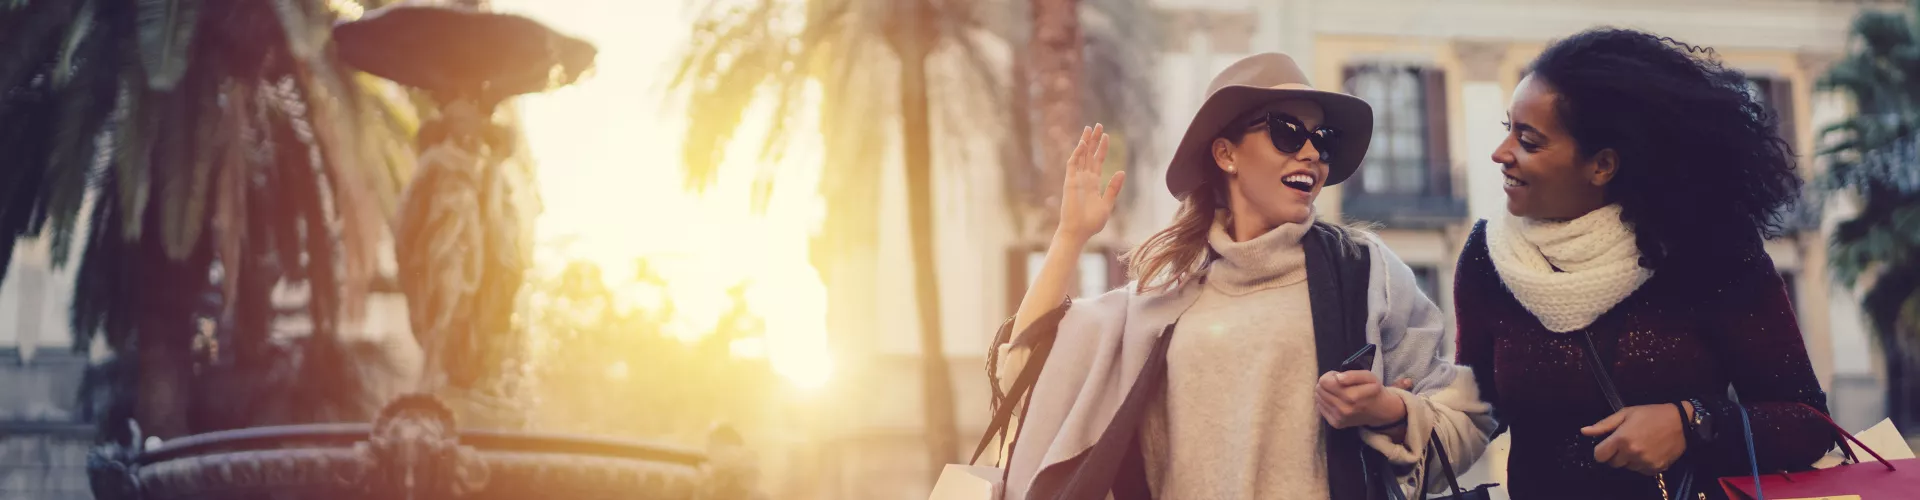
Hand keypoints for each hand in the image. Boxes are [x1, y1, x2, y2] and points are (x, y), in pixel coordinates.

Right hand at [1053, 124, 1124, 246]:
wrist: (1078, 231)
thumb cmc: (1091, 222)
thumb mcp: (1107, 204)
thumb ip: (1113, 188)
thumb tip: (1122, 171)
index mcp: (1094, 183)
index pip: (1098, 161)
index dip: (1102, 148)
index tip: (1106, 136)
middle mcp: (1084, 178)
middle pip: (1089, 154)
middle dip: (1093, 140)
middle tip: (1097, 125)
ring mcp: (1076, 179)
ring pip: (1081, 156)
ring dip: (1085, 142)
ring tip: (1089, 128)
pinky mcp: (1070, 182)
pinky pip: (1073, 164)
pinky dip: (1077, 154)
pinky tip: (1083, 144)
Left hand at [1315, 370, 1408, 428]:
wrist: (1380, 410)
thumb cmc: (1373, 390)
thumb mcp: (1368, 377)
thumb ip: (1352, 375)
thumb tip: (1337, 378)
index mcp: (1351, 396)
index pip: (1324, 382)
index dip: (1330, 376)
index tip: (1338, 376)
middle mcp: (1343, 409)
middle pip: (1319, 390)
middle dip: (1327, 383)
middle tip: (1339, 384)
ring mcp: (1339, 418)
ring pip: (1319, 399)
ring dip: (1326, 393)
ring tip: (1339, 392)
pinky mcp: (1336, 424)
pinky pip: (1321, 408)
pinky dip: (1326, 402)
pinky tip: (1337, 401)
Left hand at [1582, 403, 1689, 474]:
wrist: (1681, 422)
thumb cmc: (1651, 414)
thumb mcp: (1626, 413)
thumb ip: (1603, 425)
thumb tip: (1584, 432)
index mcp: (1622, 439)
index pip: (1599, 456)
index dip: (1601, 450)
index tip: (1607, 445)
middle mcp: (1632, 453)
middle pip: (1613, 463)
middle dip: (1616, 454)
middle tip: (1626, 442)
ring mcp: (1644, 462)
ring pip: (1627, 467)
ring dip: (1629, 459)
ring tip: (1639, 445)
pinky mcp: (1656, 468)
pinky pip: (1641, 470)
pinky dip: (1642, 464)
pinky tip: (1648, 451)